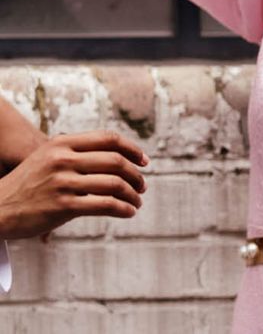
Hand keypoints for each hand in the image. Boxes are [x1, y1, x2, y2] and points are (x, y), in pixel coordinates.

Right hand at [0, 130, 147, 239]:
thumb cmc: (29, 182)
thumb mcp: (49, 156)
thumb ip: (77, 151)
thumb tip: (115, 153)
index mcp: (63, 143)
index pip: (109, 139)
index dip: (132, 149)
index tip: (144, 161)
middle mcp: (64, 159)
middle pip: (115, 161)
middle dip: (135, 174)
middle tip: (142, 185)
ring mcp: (63, 182)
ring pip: (113, 184)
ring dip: (132, 194)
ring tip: (138, 201)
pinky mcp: (63, 206)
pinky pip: (104, 205)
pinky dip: (122, 208)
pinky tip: (128, 212)